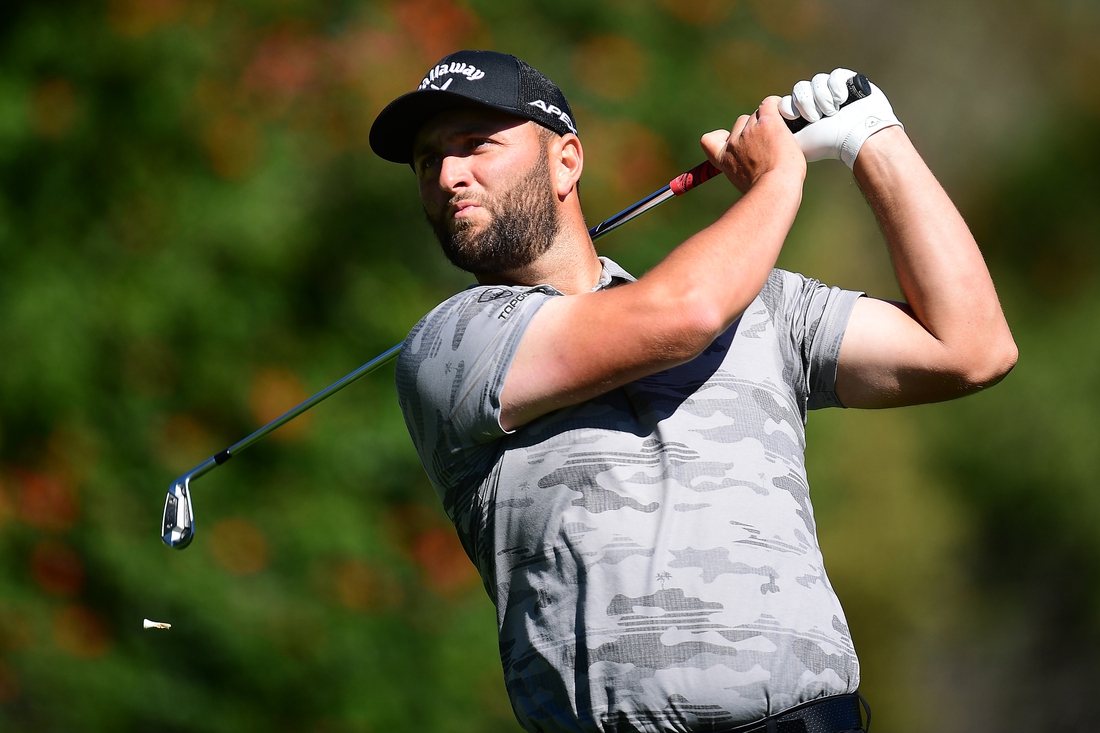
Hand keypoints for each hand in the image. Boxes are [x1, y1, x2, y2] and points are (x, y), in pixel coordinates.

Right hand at [700, 96, 805, 193]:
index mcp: (724, 159)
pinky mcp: (767, 123)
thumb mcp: (745, 186)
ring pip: (758, 114)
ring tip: (783, 139)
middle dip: (755, 130)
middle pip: (741, 123)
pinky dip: (778, 106)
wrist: (776, 189)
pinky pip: (770, 104)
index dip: (721, 137)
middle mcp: (734, 143)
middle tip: (771, 146)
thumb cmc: (767, 194)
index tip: (732, 142)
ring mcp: (750, 131)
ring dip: (769, 122)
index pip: (708, 140)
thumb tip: (755, 173)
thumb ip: (745, 172)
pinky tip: (787, 115)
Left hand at [779, 68, 902, 167]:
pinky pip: (834, 75)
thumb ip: (776, 135)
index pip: (785, 101)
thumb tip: (761, 132)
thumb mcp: (797, 143)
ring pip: (816, 81)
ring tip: (832, 113)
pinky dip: (837, 88)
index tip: (794, 117)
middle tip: (816, 118)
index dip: (788, 106)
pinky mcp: (847, 81)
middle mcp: (815, 101)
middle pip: (799, 89)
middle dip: (807, 104)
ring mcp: (831, 91)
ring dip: (823, 98)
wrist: (857, 137)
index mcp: (802, 114)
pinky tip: (844, 101)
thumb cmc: (827, 143)